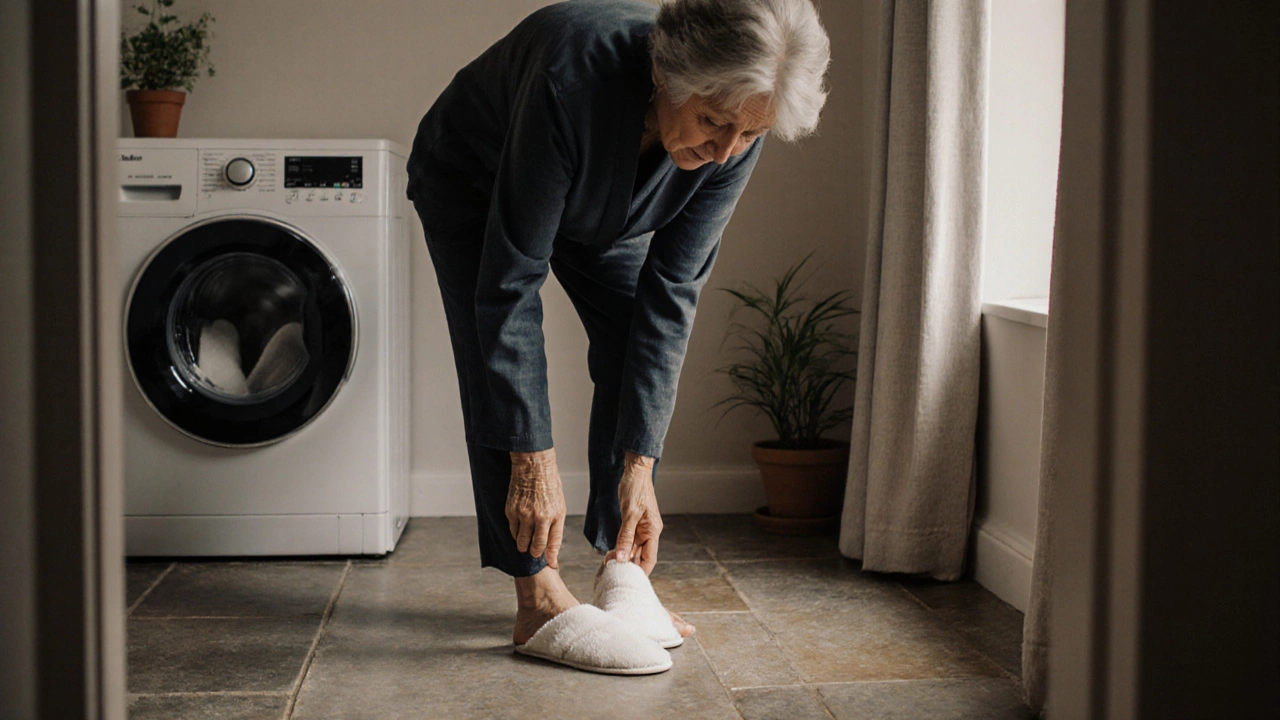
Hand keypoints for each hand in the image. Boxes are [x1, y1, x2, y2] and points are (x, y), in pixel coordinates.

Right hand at [507, 448, 565, 568]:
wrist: (533, 466)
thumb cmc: (550, 486)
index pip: (551, 544)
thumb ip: (556, 530)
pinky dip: (515, 532)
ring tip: (526, 541)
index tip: (550, 564)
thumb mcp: (559, 507)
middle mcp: (538, 517)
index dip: (550, 557)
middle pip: (534, 547)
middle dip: (534, 552)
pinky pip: (511, 530)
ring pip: (520, 541)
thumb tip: (552, 553)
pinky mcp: (510, 510)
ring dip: (523, 544)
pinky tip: (520, 526)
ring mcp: (523, 514)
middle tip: (534, 551)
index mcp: (554, 515)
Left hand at [615, 452, 661, 574]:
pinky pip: (629, 540)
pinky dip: (621, 547)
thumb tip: (622, 557)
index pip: (650, 559)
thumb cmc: (635, 489)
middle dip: (628, 565)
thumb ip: (626, 537)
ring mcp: (642, 528)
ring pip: (633, 549)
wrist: (635, 471)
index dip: (641, 572)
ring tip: (609, 564)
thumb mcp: (630, 514)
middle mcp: (650, 531)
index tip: (629, 581)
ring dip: (623, 556)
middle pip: (641, 556)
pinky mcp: (634, 523)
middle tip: (613, 573)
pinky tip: (611, 553)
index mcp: (653, 531)